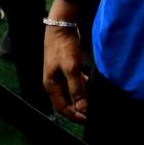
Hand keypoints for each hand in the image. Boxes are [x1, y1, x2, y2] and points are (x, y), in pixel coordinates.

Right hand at [43, 0, 87, 121]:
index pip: (62, 108)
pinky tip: (88, 85)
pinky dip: (80, 87)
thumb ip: (76, 88)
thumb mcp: (72, 68)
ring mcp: (58, 75)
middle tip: (91, 112)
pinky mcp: (64, 68)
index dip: (74, 115)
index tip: (88, 118)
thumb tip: (82, 107)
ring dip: (79, 98)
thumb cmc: (64, 46)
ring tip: (92, 100)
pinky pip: (72, 83)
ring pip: (69, 93)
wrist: (61, 26)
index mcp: (51, 85)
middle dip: (77, 109)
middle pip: (64, 103)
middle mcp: (53, 83)